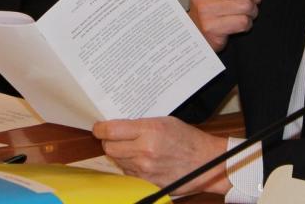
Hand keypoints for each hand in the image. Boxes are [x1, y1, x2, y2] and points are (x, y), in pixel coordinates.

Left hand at [93, 117, 229, 194]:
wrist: (207, 162)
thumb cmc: (187, 138)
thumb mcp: (163, 121)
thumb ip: (139, 124)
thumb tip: (116, 125)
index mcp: (149, 131)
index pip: (111, 131)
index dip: (100, 129)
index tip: (98, 127)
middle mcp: (145, 151)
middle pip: (109, 148)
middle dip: (108, 141)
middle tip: (113, 136)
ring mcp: (146, 169)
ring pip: (117, 161)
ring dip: (118, 153)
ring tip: (130, 147)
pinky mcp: (148, 182)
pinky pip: (127, 172)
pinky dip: (128, 165)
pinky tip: (138, 159)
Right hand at [188, 0, 273, 51]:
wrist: (199, 31)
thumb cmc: (217, 2)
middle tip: (256, 0)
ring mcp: (203, 9)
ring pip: (244, 5)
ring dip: (253, 11)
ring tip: (246, 12)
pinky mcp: (210, 27)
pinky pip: (241, 22)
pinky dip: (247, 24)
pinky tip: (239, 23)